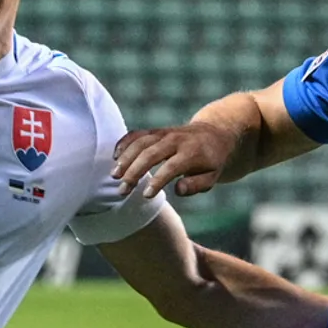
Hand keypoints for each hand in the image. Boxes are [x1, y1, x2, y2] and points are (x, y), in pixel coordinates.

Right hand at [112, 121, 239, 197]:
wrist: (213, 135)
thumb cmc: (210, 163)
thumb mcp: (212, 177)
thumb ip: (197, 185)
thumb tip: (178, 190)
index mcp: (192, 153)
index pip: (172, 166)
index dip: (158, 180)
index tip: (146, 196)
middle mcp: (176, 140)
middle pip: (151, 153)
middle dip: (134, 172)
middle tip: (122, 190)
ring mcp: (164, 133)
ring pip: (141, 142)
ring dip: (125, 158)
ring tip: (114, 176)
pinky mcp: (155, 131)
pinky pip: (137, 134)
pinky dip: (125, 143)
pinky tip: (115, 157)